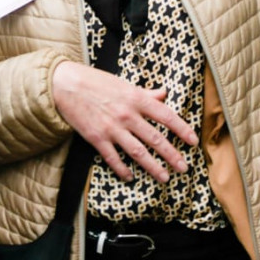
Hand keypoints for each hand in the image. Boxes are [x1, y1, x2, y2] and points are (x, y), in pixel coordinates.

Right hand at [51, 61, 197, 181]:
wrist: (66, 84)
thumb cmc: (95, 81)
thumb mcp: (124, 84)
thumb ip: (145, 93)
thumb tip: (164, 94)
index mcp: (136, 99)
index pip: (166, 116)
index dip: (182, 130)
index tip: (193, 141)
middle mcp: (127, 114)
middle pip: (155, 139)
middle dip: (172, 155)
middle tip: (184, 168)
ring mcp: (112, 128)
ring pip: (138, 152)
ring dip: (153, 167)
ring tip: (164, 177)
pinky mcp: (97, 138)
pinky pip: (113, 158)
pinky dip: (122, 169)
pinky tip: (130, 177)